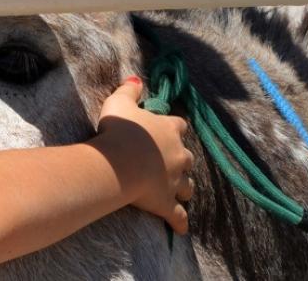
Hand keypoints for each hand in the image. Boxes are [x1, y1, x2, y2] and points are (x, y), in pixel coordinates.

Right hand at [92, 77, 194, 233]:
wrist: (120, 163)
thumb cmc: (119, 131)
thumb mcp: (119, 103)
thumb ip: (129, 90)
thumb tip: (136, 79)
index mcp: (169, 130)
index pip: (179, 125)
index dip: (173, 128)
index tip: (167, 130)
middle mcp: (178, 154)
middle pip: (187, 157)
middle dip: (181, 161)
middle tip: (169, 163)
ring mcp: (175, 180)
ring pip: (187, 185)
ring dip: (183, 187)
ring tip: (178, 191)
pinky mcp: (167, 202)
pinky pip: (177, 215)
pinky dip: (180, 222)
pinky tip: (182, 228)